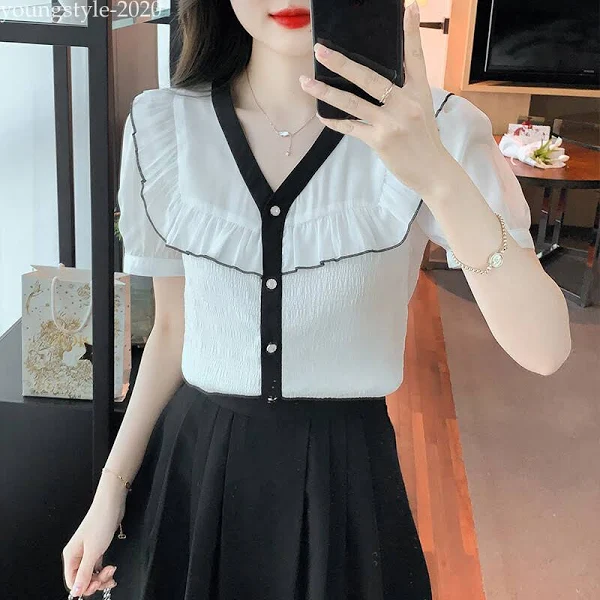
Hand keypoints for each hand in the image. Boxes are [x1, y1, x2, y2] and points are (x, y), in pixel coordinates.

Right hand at [62, 494, 124, 596]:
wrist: (111, 504)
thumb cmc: (100, 522)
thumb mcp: (93, 551)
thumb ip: (84, 573)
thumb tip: (75, 592)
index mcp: (71, 556)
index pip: (72, 582)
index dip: (85, 587)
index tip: (97, 583)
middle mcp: (77, 555)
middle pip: (82, 579)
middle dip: (96, 581)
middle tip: (108, 576)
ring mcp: (87, 552)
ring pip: (91, 573)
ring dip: (102, 576)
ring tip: (112, 570)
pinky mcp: (97, 548)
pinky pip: (97, 566)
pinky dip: (104, 570)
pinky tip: (112, 568)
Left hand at [299, 0, 454, 198]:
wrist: (433, 171)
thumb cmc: (425, 140)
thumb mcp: (422, 109)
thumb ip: (405, 91)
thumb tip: (380, 80)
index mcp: (418, 92)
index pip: (415, 56)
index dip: (410, 32)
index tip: (406, 8)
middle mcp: (405, 103)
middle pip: (370, 77)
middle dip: (342, 63)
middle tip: (320, 50)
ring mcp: (392, 122)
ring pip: (353, 102)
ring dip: (326, 91)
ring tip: (306, 81)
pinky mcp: (380, 140)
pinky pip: (352, 128)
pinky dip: (335, 121)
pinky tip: (321, 114)